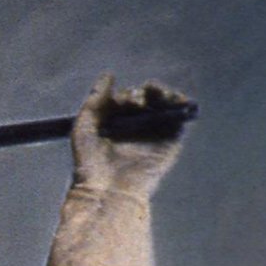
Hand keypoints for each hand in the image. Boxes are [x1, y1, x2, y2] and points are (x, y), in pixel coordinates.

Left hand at [71, 73, 189, 199]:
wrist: (106, 190)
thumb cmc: (89, 162)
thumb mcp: (85, 125)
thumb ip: (95, 99)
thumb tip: (109, 75)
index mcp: (118, 124)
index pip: (128, 99)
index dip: (127, 95)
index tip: (120, 102)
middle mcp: (137, 128)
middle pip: (147, 99)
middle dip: (144, 93)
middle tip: (136, 102)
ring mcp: (154, 135)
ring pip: (164, 104)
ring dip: (163, 93)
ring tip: (155, 93)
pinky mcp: (170, 142)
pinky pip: (180, 118)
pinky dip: (181, 104)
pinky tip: (175, 99)